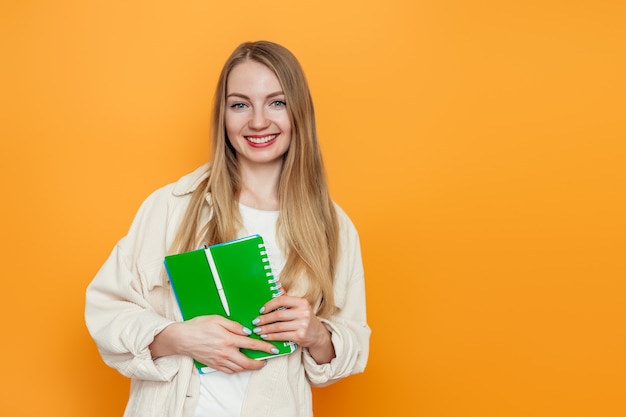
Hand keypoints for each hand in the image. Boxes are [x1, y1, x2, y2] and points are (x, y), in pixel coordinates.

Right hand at [150, 315, 277, 373]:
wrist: (182, 338)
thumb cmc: (198, 326)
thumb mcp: (217, 319)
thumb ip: (234, 325)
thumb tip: (247, 331)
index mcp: (228, 339)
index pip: (252, 344)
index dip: (265, 347)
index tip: (273, 349)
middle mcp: (225, 352)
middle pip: (247, 362)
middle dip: (259, 363)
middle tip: (265, 360)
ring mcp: (219, 360)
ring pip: (239, 368)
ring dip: (249, 367)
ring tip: (254, 362)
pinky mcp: (214, 365)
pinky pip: (229, 371)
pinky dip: (237, 369)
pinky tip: (239, 365)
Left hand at [252, 295, 335, 363]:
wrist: (318, 334)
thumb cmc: (305, 318)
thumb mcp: (299, 306)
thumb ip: (287, 297)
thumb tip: (276, 284)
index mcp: (302, 302)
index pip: (282, 300)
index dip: (269, 305)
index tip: (261, 310)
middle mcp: (303, 312)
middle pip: (278, 315)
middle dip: (264, 319)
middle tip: (255, 322)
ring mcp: (302, 325)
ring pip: (278, 327)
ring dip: (266, 329)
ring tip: (258, 330)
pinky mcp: (300, 336)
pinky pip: (282, 336)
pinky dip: (271, 336)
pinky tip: (265, 336)